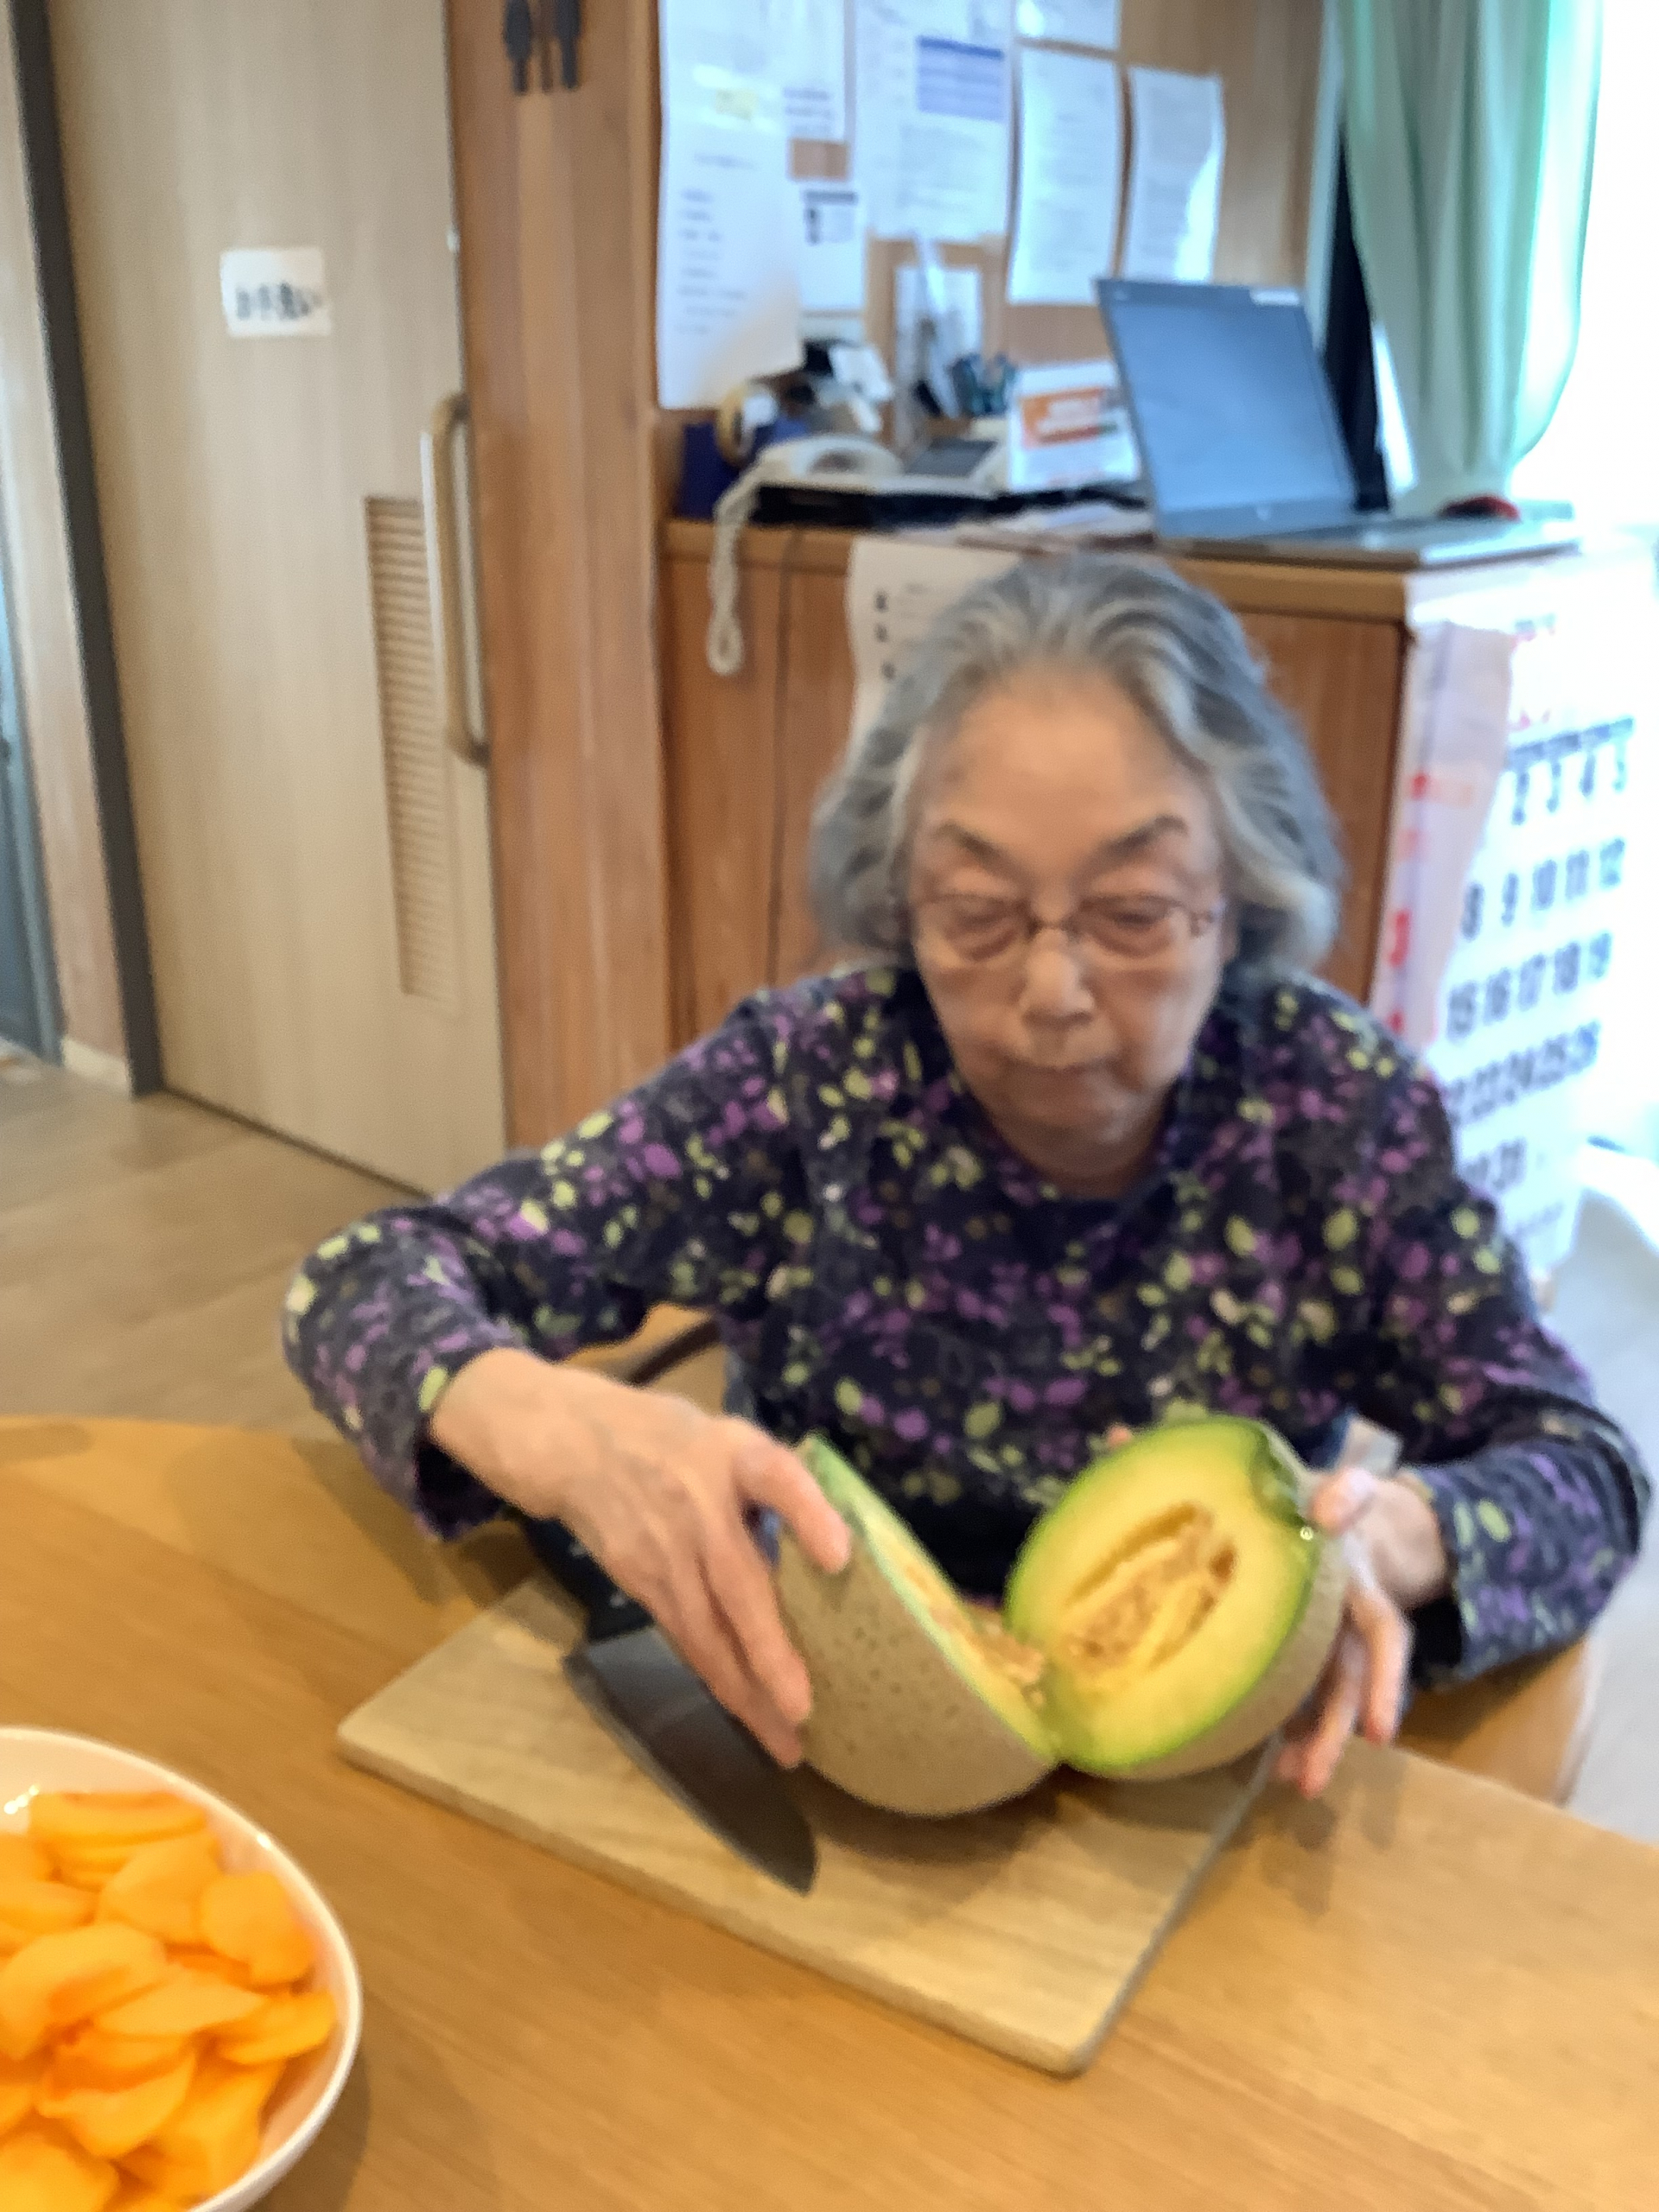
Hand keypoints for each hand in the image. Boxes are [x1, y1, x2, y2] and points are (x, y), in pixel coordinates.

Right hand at [430, 1348, 850, 1764]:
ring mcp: (664, 1552)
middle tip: (803, 1710)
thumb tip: (842, 1545)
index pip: (776, 1478)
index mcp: (733, 1455)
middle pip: (737, 1583)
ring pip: (705, 1632)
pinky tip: (746, 1711)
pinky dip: (717, 1678)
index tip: (840, 1557)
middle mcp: (698, 1507)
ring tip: (784, 1741)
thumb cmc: (674, 1439)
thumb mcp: (730, 1434)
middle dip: (769, 1652)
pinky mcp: (640, 1584)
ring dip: (745, 1690)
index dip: (808, 1515)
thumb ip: (778, 1482)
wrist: (574, 1445)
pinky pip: (685, 1639)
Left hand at [1275, 1468, 1449, 1798]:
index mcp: (1359, 1585)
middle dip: (1333, 1732)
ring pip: (1325, 1696)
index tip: (1380, 1736)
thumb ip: (1346, 1492)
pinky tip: (1266, 1755)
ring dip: (1311, 1739)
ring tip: (1290, 1782)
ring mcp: (1326, 1638)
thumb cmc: (1327, 1498)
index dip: (1385, 1685)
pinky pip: (1296, 1687)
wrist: (1330, 1505)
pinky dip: (1284, 1720)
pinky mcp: (1297, 1645)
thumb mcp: (1342, 1486)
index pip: (1384, 1636)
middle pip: (1350, 1683)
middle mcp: (1348, 1621)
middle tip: (1311, 1782)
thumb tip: (1330, 1510)